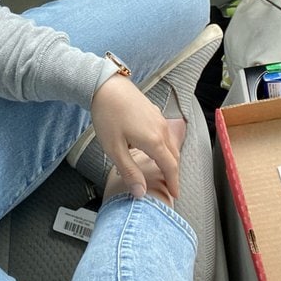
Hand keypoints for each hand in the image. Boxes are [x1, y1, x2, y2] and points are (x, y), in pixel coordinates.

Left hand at [90, 74, 182, 198]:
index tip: (175, 194)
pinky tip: (154, 147)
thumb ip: (129, 171)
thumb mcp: (115, 149)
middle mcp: (161, 130)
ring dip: (170, 158)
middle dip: (173, 172)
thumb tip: (141, 192)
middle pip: (174, 156)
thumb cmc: (108, 116)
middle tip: (170, 186)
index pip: (170, 167)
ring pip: (171, 143)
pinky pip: (165, 133)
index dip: (173, 183)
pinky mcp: (154, 111)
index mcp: (154, 141)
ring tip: (163, 169)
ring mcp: (159, 119)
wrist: (106, 85)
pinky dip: (165, 145)